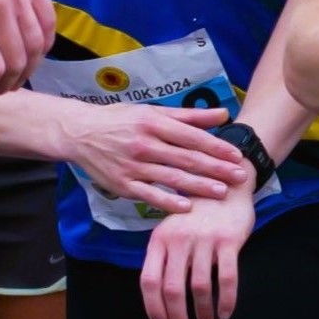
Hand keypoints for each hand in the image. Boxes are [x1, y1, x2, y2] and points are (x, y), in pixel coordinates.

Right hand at [70, 100, 248, 213]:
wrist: (79, 133)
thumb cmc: (120, 120)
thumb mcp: (152, 111)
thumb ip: (188, 116)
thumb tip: (223, 113)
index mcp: (153, 123)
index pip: (192, 137)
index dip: (216, 147)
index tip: (236, 156)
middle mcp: (144, 144)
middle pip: (186, 158)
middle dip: (215, 169)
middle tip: (239, 177)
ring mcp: (133, 166)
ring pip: (172, 178)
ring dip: (199, 187)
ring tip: (221, 193)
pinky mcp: (123, 184)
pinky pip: (150, 195)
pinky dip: (168, 201)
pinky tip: (187, 207)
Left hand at [137, 184, 251, 318]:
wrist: (226, 186)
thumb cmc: (195, 216)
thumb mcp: (171, 230)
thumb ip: (163, 257)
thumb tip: (159, 299)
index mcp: (159, 240)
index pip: (149, 280)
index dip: (153, 307)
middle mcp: (179, 240)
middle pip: (173, 289)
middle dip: (177, 317)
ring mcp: (204, 240)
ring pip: (200, 287)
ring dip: (203, 312)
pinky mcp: (229, 241)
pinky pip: (227, 278)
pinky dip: (226, 301)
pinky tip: (225, 313)